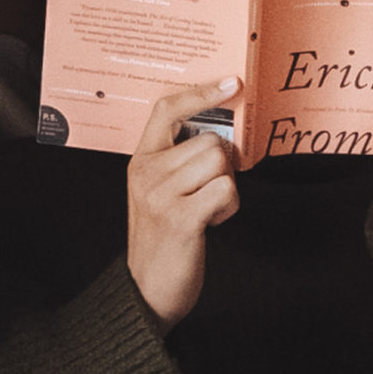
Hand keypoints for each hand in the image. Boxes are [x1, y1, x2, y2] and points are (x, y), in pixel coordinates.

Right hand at [127, 79, 241, 331]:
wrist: (147, 289)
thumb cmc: (163, 237)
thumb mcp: (160, 191)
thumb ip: (179, 161)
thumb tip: (221, 133)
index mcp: (141, 160)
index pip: (167, 110)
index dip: (200, 92)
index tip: (230, 84)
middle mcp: (147, 173)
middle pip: (210, 141)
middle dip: (223, 166)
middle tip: (208, 192)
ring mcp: (161, 195)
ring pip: (220, 163)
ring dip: (226, 187)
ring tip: (206, 208)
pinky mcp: (181, 218)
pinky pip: (226, 190)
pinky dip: (228, 207)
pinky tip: (211, 222)